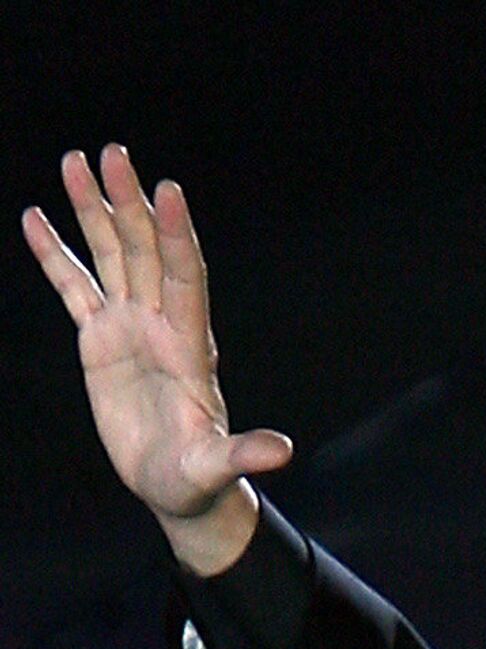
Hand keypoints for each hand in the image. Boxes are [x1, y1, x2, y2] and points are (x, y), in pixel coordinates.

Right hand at [22, 145, 289, 574]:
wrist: (177, 489)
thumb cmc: (198, 482)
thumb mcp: (216, 470)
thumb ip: (243, 455)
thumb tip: (282, 451)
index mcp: (191, 348)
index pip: (185, 279)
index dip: (178, 237)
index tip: (168, 191)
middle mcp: (162, 326)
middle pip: (147, 252)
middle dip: (130, 203)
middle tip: (114, 153)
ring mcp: (131, 329)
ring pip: (112, 257)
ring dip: (95, 211)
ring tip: (75, 160)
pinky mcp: (101, 341)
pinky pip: (75, 288)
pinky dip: (55, 256)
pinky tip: (34, 218)